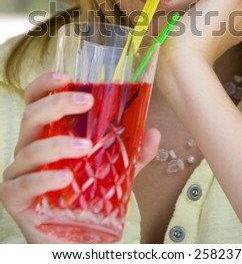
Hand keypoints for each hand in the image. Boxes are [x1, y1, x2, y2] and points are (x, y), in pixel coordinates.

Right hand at [0, 73, 159, 242]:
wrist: (73, 237)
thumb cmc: (85, 194)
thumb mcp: (113, 170)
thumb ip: (131, 152)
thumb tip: (154, 133)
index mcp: (47, 132)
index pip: (36, 100)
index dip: (45, 83)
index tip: (67, 76)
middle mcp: (29, 147)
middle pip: (32, 115)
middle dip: (58, 103)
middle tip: (88, 102)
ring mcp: (19, 171)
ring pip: (30, 148)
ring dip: (59, 143)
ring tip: (86, 147)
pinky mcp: (14, 197)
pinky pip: (22, 184)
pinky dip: (44, 178)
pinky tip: (64, 177)